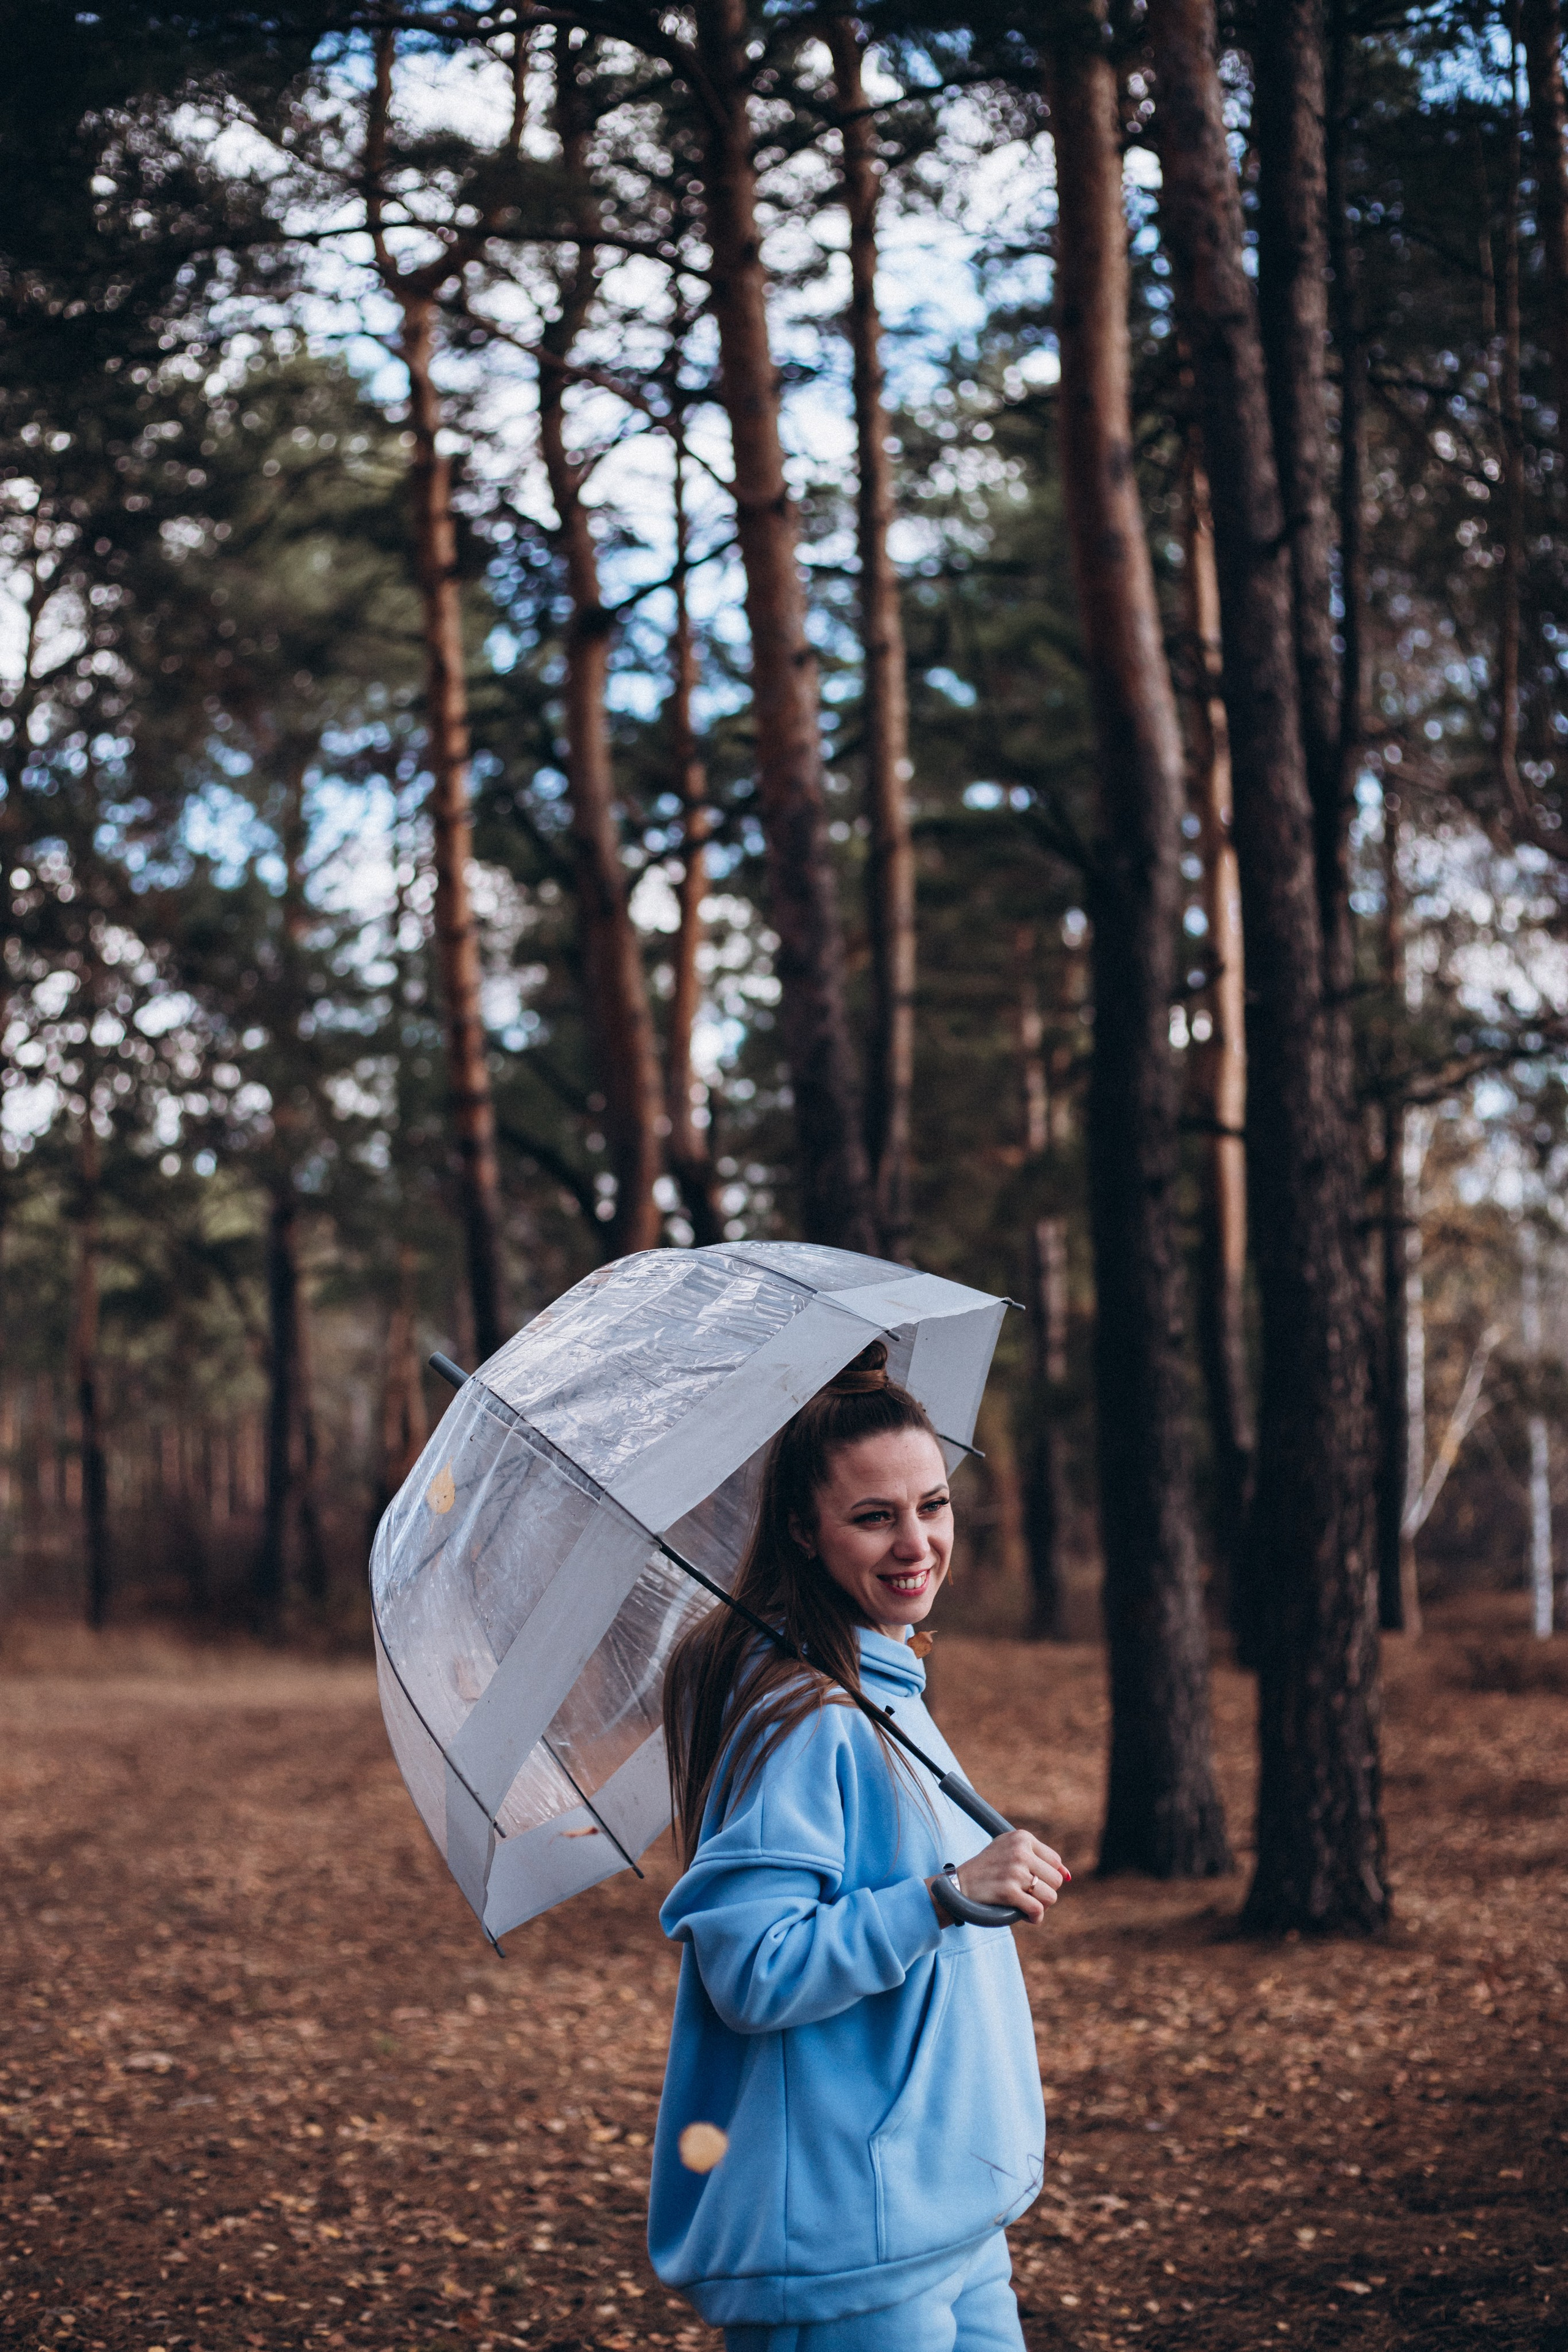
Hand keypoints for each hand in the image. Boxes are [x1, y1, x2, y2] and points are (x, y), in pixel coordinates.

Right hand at [930, 1831, 1068, 1925]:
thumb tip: (1068, 1876)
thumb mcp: (1010, 1850)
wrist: (960, 1883)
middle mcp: (1020, 1851)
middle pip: (1056, 1880)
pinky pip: (1037, 1910)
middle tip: (1029, 1895)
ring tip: (1027, 1905)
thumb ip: (1038, 1857)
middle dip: (1046, 1892)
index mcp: (1022, 1837)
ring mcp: (1014, 1871)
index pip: (1055, 1862)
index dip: (1047, 1877)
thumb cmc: (988, 1868)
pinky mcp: (1008, 1891)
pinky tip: (1028, 1917)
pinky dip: (1035, 1918)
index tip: (1033, 1883)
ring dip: (1041, 1906)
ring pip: (1050, 1896)